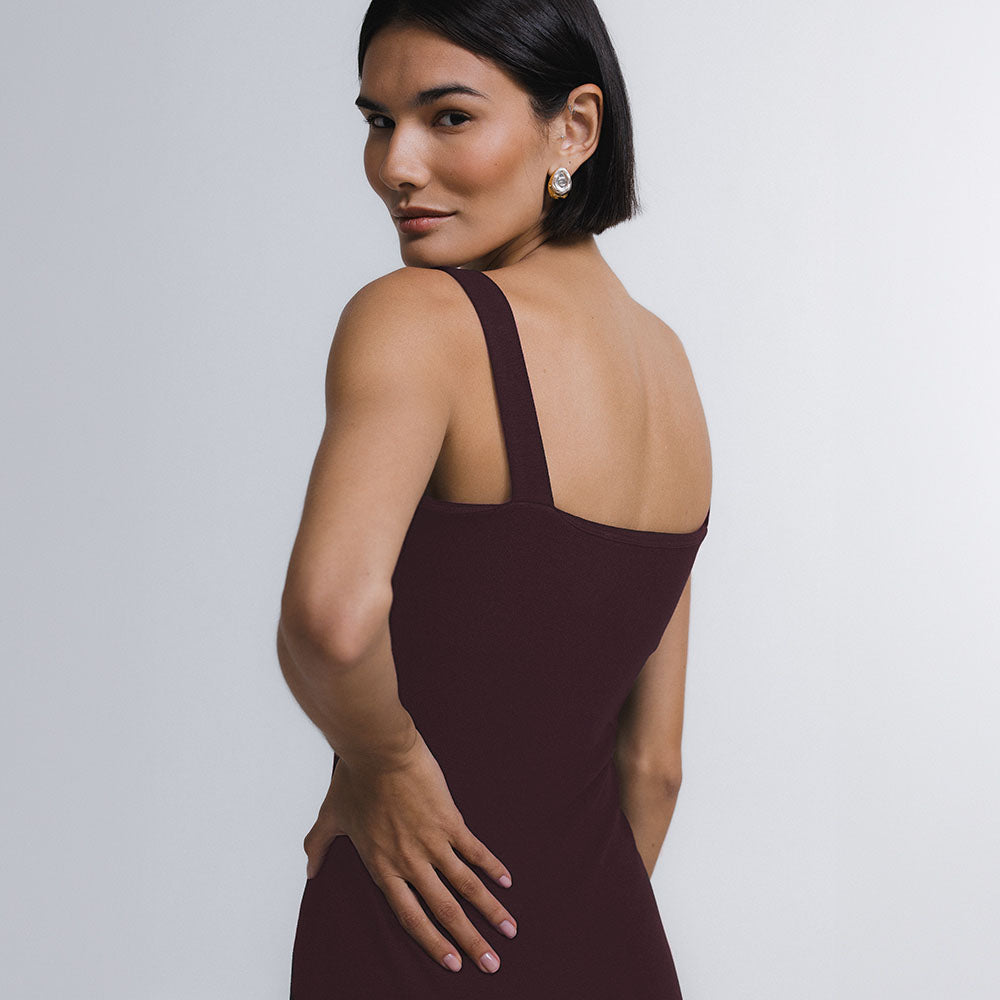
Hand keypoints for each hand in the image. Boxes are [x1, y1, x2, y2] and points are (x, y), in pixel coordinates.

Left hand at [303, 728, 517, 973]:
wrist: (378, 750)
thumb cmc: (353, 781)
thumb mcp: (330, 818)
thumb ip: (317, 847)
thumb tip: (308, 871)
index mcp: (383, 868)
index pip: (411, 918)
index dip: (433, 943)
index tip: (453, 965)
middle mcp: (410, 863)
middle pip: (445, 911)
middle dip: (471, 941)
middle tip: (492, 965)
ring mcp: (432, 842)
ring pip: (466, 886)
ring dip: (490, 911)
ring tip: (510, 931)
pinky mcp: (449, 820)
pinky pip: (475, 850)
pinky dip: (492, 867)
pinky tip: (507, 882)